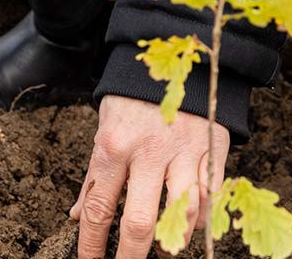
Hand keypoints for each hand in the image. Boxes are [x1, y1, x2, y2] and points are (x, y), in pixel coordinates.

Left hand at [71, 94, 228, 257]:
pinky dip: (203, 217)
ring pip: (181, 214)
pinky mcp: (213, 146)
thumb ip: (95, 175)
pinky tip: (192, 225)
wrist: (175, 52)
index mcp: (114, 144)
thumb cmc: (133, 97)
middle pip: (138, 222)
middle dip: (130, 257)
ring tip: (163, 248)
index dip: (91, 245)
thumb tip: (78, 216)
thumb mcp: (105, 127)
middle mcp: (148, 150)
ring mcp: (184, 149)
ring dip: (172, 240)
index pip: (98, 209)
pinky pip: (211, 195)